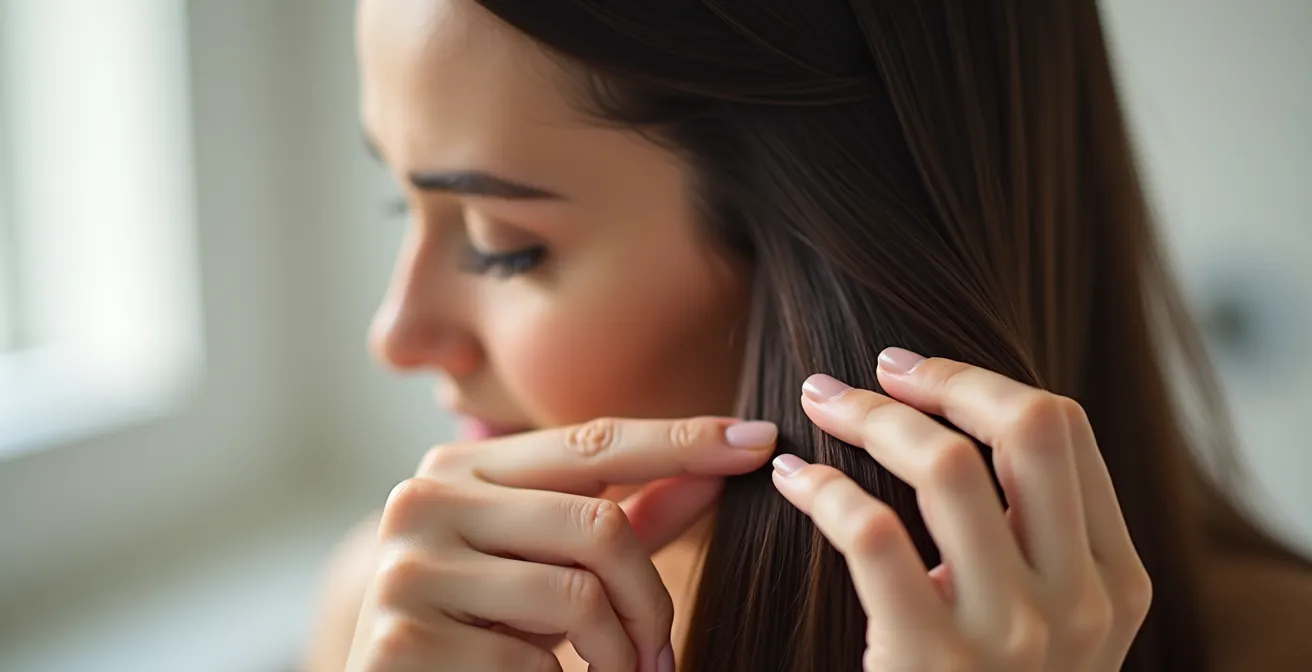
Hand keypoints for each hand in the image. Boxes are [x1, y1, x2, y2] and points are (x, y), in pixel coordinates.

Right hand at [345, 416, 776, 671]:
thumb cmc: (482, 631)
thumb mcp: (551, 569)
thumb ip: (623, 521)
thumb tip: (712, 479)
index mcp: (460, 467)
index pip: (591, 441)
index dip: (680, 442)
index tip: (757, 440)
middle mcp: (424, 499)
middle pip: (596, 524)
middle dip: (650, 600)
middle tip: (663, 655)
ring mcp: (407, 566)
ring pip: (576, 595)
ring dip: (618, 654)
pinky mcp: (404, 637)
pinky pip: (533, 661)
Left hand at [772, 348, 1152, 671]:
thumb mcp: (1047, 620)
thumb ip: (1033, 538)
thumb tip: (956, 412)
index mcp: (1117, 580)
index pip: (1063, 432)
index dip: (981, 381)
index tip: (914, 371)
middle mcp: (1082, 602)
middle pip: (1026, 429)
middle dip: (942, 379)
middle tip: (872, 371)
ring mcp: (1015, 635)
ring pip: (947, 467)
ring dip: (870, 418)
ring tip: (820, 404)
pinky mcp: (935, 662)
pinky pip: (872, 533)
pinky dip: (823, 488)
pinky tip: (791, 480)